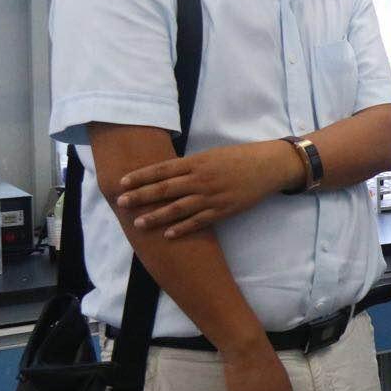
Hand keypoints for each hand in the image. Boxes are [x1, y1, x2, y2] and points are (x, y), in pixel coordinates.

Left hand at [117, 140, 303, 238]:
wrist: (268, 166)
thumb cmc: (239, 158)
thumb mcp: (212, 155)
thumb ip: (190, 165)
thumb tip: (166, 174)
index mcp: (197, 162)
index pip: (162, 170)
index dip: (140, 177)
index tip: (122, 183)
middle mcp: (201, 179)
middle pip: (164, 189)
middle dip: (140, 196)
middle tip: (121, 203)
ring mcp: (212, 196)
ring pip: (178, 208)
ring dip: (156, 216)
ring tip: (138, 223)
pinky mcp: (223, 210)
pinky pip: (199, 221)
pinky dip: (183, 228)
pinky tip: (168, 234)